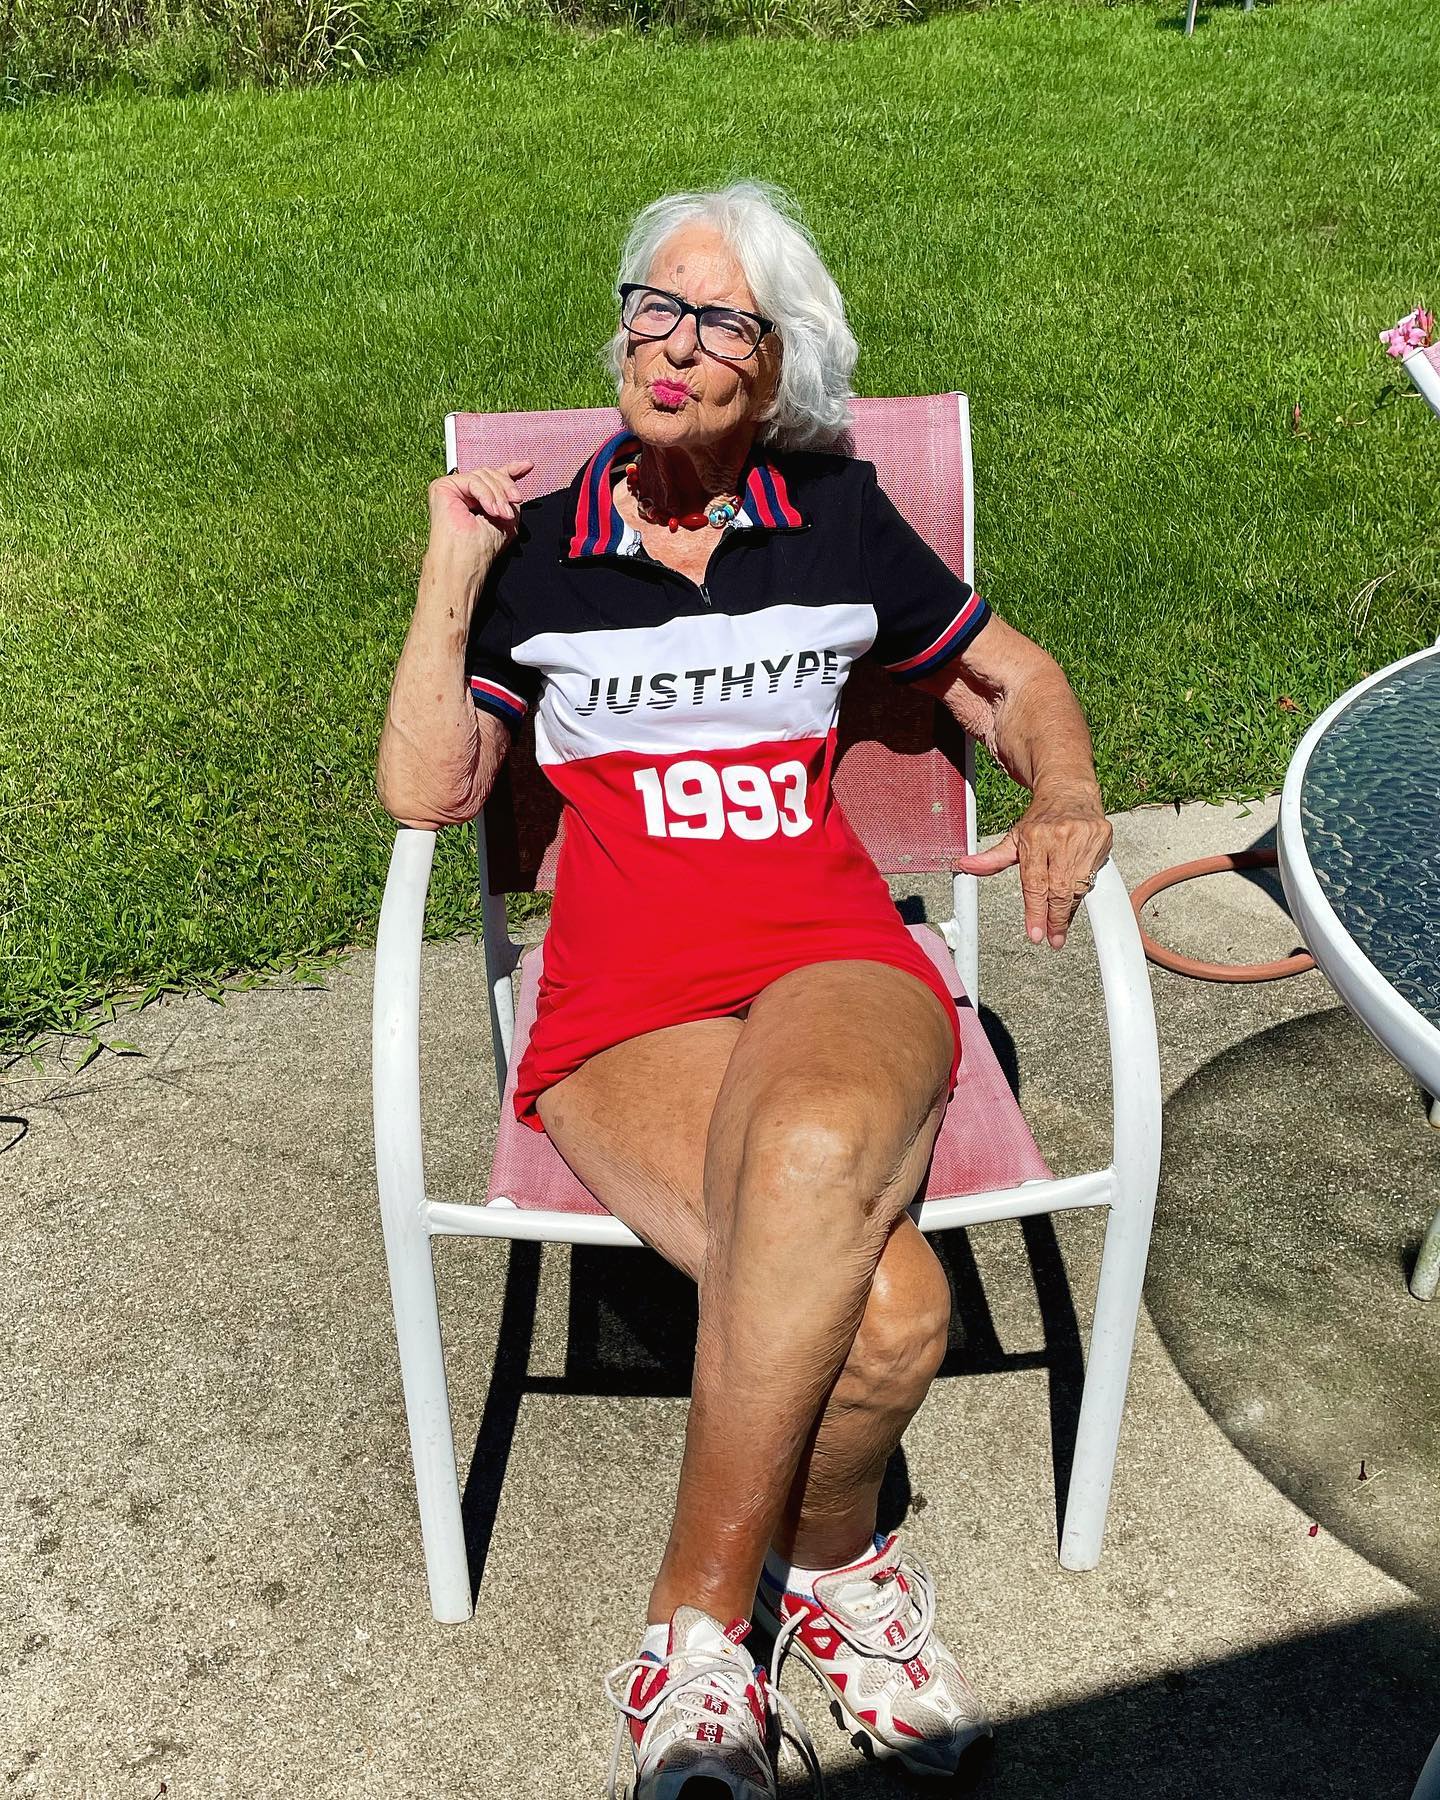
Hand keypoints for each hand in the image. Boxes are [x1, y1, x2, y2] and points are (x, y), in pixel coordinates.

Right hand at [425, 459, 533, 584]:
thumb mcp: (507, 519)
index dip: (512, 470)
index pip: (493, 478)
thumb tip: (515, 484)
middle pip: (491, 473)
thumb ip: (509, 498)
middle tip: (514, 504)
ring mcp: (452, 489)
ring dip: (498, 495)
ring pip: (484, 475)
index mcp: (478, 501)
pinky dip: (487, 495)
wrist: (465, 562)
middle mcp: (464, 493)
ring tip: (502, 515)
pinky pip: (473, 480)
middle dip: (507, 487)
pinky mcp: (442, 487)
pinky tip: (491, 511)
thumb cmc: (482, 549)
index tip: (528, 466)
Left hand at [956, 787, 1112, 949]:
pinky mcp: (1102, 838)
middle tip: (1053, 938)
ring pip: (1078, 886)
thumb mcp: (1014, 838)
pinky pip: (1094, 875)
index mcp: (1035, 838)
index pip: (1035, 883)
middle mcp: (1060, 837)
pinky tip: (1074, 902)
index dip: (1035, 912)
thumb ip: (993, 859)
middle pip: (1059, 890)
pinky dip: (1083, 892)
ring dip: (1069, 909)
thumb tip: (966, 866)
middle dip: (1055, 919)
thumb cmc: (1041, 819)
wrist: (1069, 792)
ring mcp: (1084, 837)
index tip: (1035, 933)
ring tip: (1060, 925)